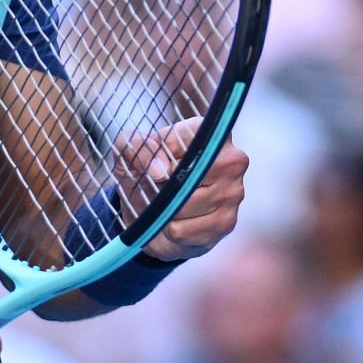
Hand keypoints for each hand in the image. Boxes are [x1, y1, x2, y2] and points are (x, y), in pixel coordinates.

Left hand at [117, 118, 247, 262]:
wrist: (151, 210)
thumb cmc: (145, 170)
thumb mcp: (129, 150)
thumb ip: (138, 148)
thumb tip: (160, 170)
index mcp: (211, 131)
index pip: (180, 140)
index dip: (158, 153)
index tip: (154, 159)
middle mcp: (232, 159)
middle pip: (185, 176)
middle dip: (163, 185)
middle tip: (160, 185)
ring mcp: (234, 192)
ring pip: (182, 206)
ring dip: (165, 209)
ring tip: (168, 202)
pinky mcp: (227, 222)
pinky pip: (182, 231)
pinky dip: (170, 229)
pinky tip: (176, 220)